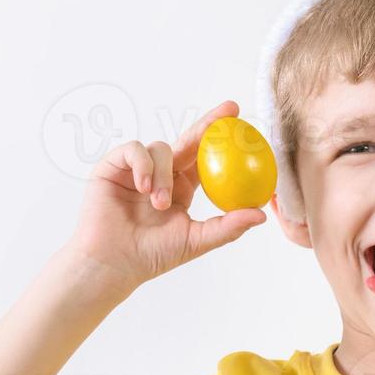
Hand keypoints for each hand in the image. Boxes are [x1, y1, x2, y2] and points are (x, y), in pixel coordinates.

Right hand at [58, 100, 267, 297]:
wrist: (113, 262)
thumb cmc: (151, 255)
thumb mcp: (196, 240)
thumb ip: (227, 226)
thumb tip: (261, 215)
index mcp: (182, 187)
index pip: (207, 157)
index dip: (224, 140)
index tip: (245, 126)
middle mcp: (162, 174)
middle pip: (188, 140)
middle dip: (208, 123)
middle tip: (228, 112)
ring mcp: (137, 169)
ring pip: (160, 149)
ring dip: (163, 175)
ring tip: (158, 202)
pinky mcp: (113, 166)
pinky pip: (133, 150)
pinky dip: (142, 165)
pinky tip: (142, 186)